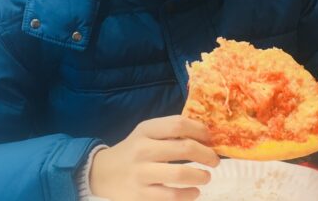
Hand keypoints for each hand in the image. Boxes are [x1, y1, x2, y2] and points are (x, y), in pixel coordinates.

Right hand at [89, 115, 219, 200]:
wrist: (102, 173)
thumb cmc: (133, 151)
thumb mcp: (145, 133)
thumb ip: (170, 131)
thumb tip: (206, 136)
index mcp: (145, 130)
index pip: (178, 124)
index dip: (200, 130)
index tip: (210, 139)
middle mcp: (142, 150)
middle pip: (184, 148)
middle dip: (207, 154)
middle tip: (215, 160)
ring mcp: (141, 174)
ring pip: (180, 174)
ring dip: (200, 176)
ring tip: (206, 177)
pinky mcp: (140, 195)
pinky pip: (171, 197)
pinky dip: (189, 195)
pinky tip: (194, 192)